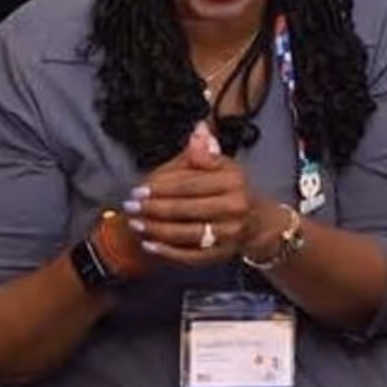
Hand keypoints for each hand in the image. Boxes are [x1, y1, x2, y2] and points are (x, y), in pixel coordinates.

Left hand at [124, 121, 255, 267]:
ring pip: (187, 233)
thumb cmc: (230, 189)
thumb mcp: (221, 164)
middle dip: (154, 208)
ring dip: (157, 229)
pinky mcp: (224, 253)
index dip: (161, 187)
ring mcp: (231, 232)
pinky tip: (150, 244)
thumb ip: (203, 151)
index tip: (137, 189)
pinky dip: (169, 251)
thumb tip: (198, 131)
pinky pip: (192, 255)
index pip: (189, 183)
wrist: (256, 220)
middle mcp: (236, 206)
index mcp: (233, 179)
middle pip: (186, 209)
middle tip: (130, 207)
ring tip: (136, 224)